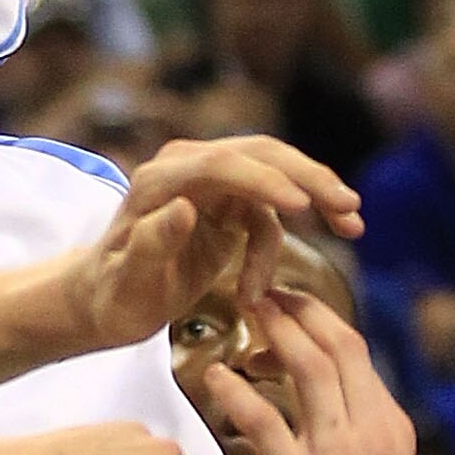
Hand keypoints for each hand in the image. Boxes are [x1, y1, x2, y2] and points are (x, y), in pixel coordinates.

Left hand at [55, 134, 362, 361]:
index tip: (302, 205)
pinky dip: (282, 241)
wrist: (102, 300)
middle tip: (349, 208)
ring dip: (315, 198)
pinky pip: (267, 213)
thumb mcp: (124, 281)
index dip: (263, 179)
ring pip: (274, 174)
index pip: (221, 163)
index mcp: (160, 180)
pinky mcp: (224, 204)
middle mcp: (185, 168)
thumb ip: (149, 244)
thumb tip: (185, 209)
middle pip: (259, 155)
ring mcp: (208, 183)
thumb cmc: (109, 294)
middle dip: (308, 178)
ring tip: (352, 226)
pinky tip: (263, 289)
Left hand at [191, 293, 425, 454]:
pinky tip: (214, 377)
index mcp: (390, 429)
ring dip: (271, 331)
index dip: (319, 321)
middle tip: (261, 291)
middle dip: (296, 309)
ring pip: (306, 366)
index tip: (290, 308)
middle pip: (334, 344)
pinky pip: (265, 420)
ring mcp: (336, 453)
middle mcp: (368, 430)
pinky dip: (236, 391)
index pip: (356, 354)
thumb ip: (374, 448)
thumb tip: (356, 424)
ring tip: (242, 312)